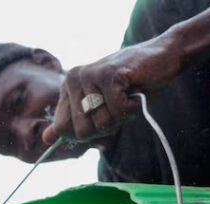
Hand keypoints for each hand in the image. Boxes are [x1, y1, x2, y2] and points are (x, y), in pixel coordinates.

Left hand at [43, 35, 182, 144]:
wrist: (163, 57)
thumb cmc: (132, 85)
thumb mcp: (101, 107)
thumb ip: (73, 122)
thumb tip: (45, 140)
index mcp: (68, 87)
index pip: (61, 129)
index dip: (85, 134)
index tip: (102, 118)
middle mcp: (73, 78)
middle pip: (82, 132)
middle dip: (106, 128)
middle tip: (118, 106)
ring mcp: (90, 75)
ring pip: (102, 124)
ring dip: (122, 117)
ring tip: (128, 95)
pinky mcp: (109, 75)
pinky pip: (118, 112)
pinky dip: (133, 108)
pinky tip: (136, 90)